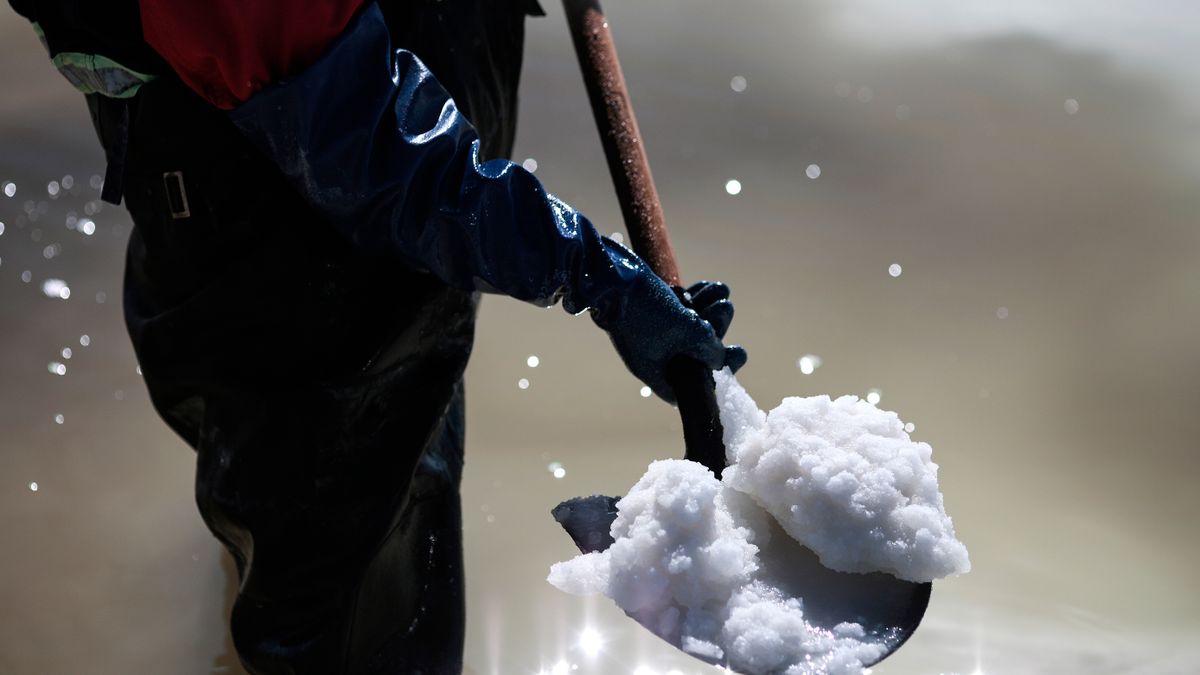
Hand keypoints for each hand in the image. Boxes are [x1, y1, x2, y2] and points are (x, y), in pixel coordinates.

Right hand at [593, 273, 746, 402]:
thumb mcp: (686, 331)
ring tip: (720, 292)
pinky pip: (680, 311)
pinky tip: (707, 285)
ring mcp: (652, 334)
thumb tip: (721, 358)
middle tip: (726, 308)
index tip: (735, 355)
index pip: (692, 387)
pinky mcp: (652, 312)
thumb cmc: (645, 309)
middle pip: (695, 354)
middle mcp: (654, 357)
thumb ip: (709, 349)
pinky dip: (696, 300)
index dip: (718, 375)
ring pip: (690, 328)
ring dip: (710, 309)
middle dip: (716, 329)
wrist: (610, 274)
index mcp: (657, 373)